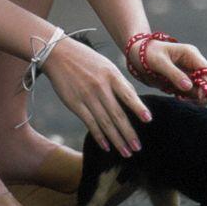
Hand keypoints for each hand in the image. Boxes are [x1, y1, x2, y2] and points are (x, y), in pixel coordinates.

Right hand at [42, 35, 151, 156]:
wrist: (58, 53)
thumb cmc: (86, 60)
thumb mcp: (106, 65)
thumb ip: (120, 83)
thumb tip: (135, 100)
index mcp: (111, 75)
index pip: (128, 94)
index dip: (138, 108)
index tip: (148, 120)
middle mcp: (100, 86)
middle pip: (118, 114)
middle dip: (129, 133)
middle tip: (138, 148)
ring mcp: (87, 96)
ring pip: (105, 123)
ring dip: (117, 140)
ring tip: (126, 152)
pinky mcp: (75, 104)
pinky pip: (90, 123)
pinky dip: (99, 137)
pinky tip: (107, 146)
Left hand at [128, 38, 206, 103]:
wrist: (136, 55)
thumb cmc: (147, 54)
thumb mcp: (159, 62)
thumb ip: (174, 74)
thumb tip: (189, 87)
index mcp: (191, 55)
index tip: (197, 96)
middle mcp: (193, 64)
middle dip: (204, 93)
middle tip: (189, 99)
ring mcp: (189, 73)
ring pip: (203, 89)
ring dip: (197, 98)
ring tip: (182, 99)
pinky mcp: (183, 82)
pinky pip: (193, 93)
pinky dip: (190, 98)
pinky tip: (179, 98)